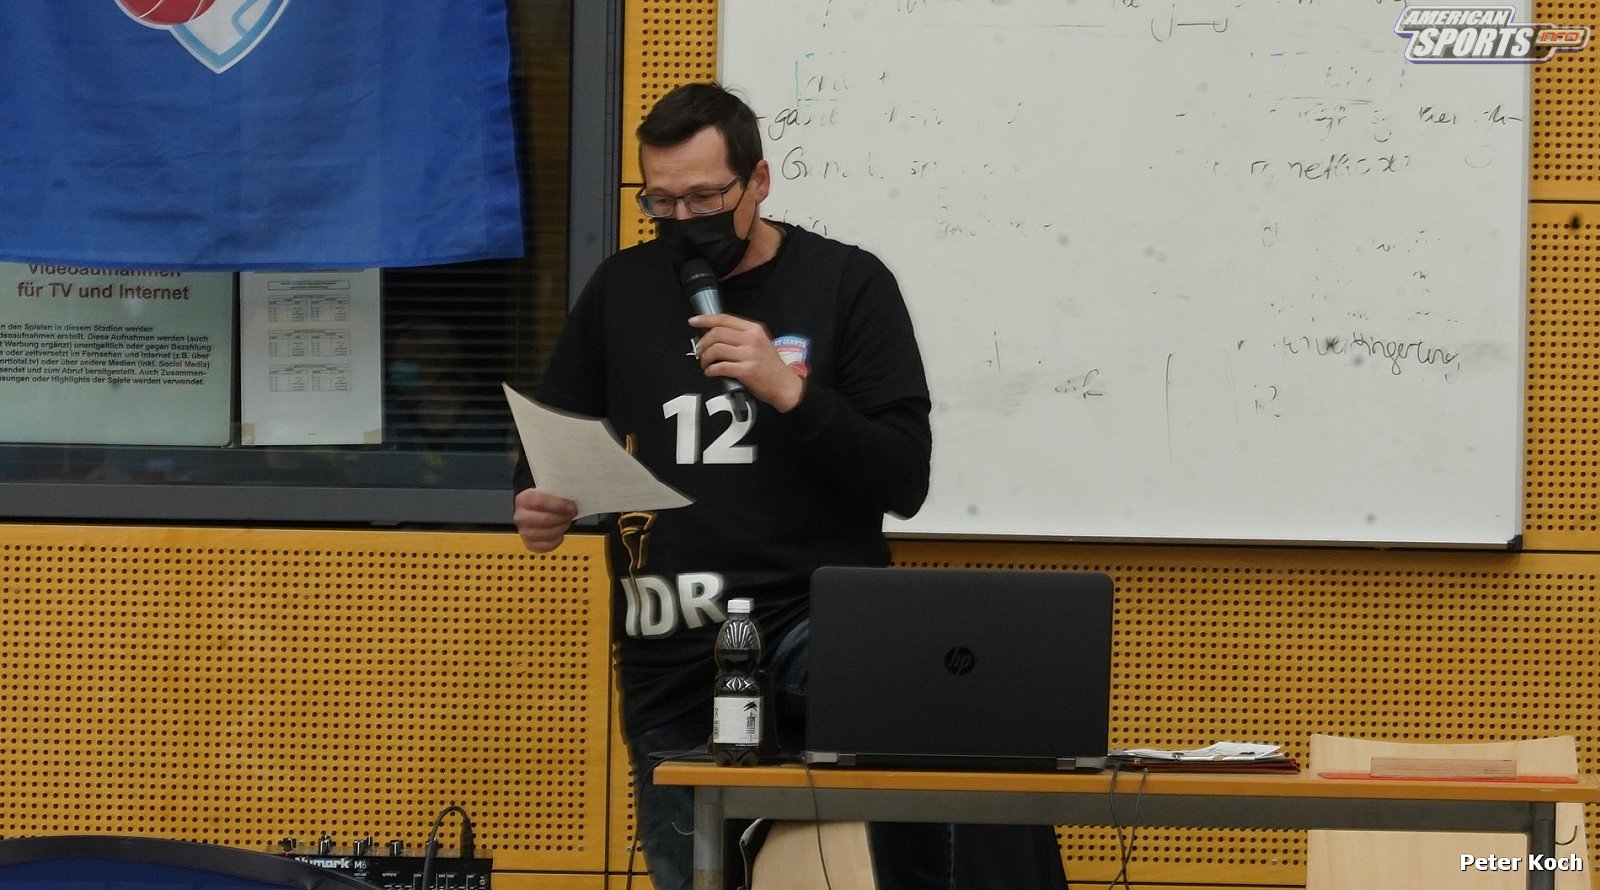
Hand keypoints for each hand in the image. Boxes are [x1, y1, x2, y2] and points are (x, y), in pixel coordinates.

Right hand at [513, 487, 578, 551]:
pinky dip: (556, 541)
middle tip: (572, 514)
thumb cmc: (544, 500)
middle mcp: (521, 516)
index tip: (572, 506)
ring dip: (561, 528)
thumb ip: (557, 492)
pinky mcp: (529, 543)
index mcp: (523, 499)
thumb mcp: (549, 491)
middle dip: (563, 517)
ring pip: (547, 534)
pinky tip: (560, 534)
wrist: (534, 509)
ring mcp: (524, 531)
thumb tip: (572, 495)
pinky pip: (546, 546)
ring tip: (566, 522)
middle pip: (545, 519)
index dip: (559, 505)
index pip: (541, 502)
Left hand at [689, 313, 804, 411]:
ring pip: (716, 349)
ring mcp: (750, 355)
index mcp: (754, 329)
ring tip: (705, 364)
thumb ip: (741, 336)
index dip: (705, 319)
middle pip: (717, 333)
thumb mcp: (760, 343)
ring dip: (705, 358)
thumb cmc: (770, 365)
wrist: (784, 384)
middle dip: (703, 343)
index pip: (725, 319)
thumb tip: (715, 334)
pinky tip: (711, 372)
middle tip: (700, 351)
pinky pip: (721, 367)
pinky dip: (711, 370)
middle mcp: (752, 339)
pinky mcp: (747, 371)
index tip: (693, 321)